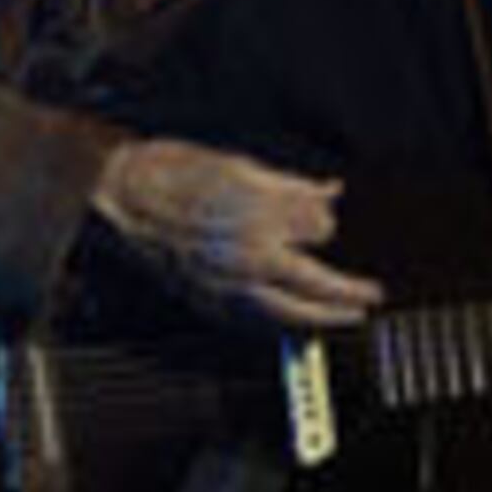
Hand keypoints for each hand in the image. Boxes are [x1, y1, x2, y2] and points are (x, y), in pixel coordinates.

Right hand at [91, 138, 383, 333]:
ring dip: (320, 320)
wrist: (122, 197)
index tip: (328, 217)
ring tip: (342, 319)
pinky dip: (278, 326)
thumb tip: (326, 193)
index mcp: (258, 216)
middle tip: (370, 298)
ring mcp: (227, 283)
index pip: (318, 228)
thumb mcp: (239, 165)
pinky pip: (252, 323)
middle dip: (347, 295)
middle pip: (314, 286)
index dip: (325, 222)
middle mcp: (247, 256)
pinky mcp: (206, 300)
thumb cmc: (171, 174)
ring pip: (287, 315)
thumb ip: (290, 186)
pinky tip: (289, 323)